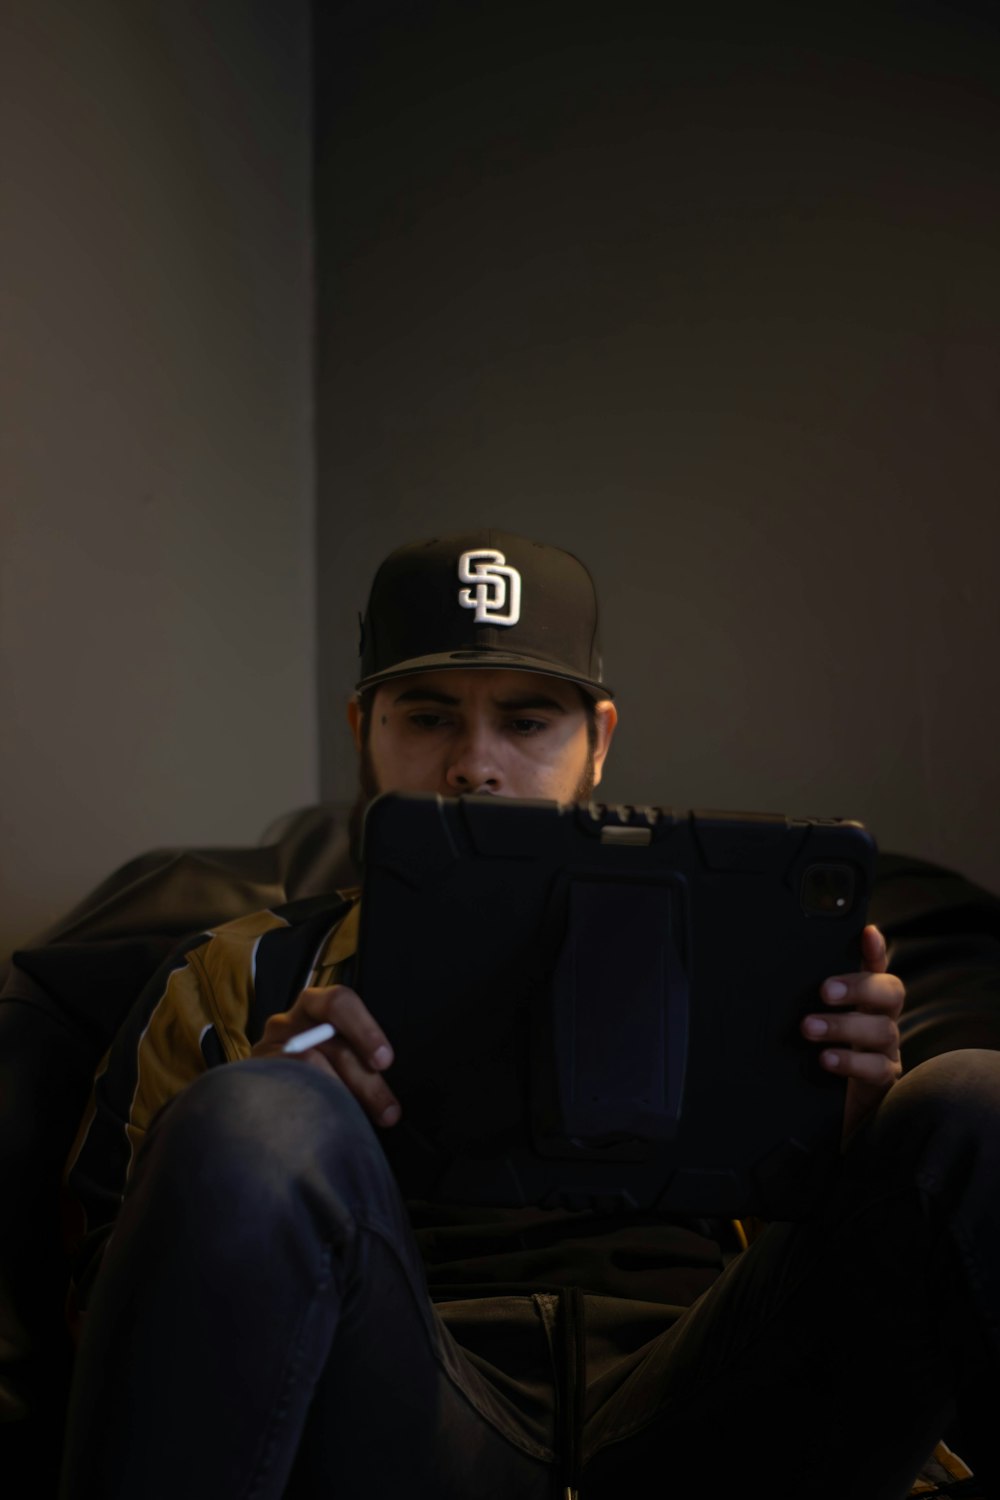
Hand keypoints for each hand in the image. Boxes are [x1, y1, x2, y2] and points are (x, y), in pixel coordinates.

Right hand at [251, 985, 401, 1127]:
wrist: (265, 1092)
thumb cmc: (316, 1070)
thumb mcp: (337, 1054)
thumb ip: (358, 1063)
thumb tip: (390, 1099)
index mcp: (315, 1007)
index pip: (339, 1002)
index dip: (365, 1029)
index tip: (384, 1061)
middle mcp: (288, 1022)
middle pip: (333, 1046)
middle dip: (366, 1082)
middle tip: (388, 1113)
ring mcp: (267, 1050)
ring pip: (311, 1070)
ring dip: (343, 1099)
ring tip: (357, 1123)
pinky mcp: (253, 1075)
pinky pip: (288, 1089)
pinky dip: (311, 1107)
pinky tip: (322, 1122)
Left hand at [801, 924, 903, 1143]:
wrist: (816, 1115)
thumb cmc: (806, 1061)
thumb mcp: (801, 1025)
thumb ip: (798, 1002)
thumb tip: (764, 975)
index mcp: (861, 1001)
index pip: (874, 967)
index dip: (875, 950)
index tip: (866, 932)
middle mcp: (878, 1021)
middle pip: (890, 992)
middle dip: (859, 987)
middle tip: (824, 990)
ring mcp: (884, 1052)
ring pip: (882, 1030)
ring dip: (844, 1026)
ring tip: (809, 1028)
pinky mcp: (882, 1083)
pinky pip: (878, 1069)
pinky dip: (851, 1062)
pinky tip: (827, 1060)